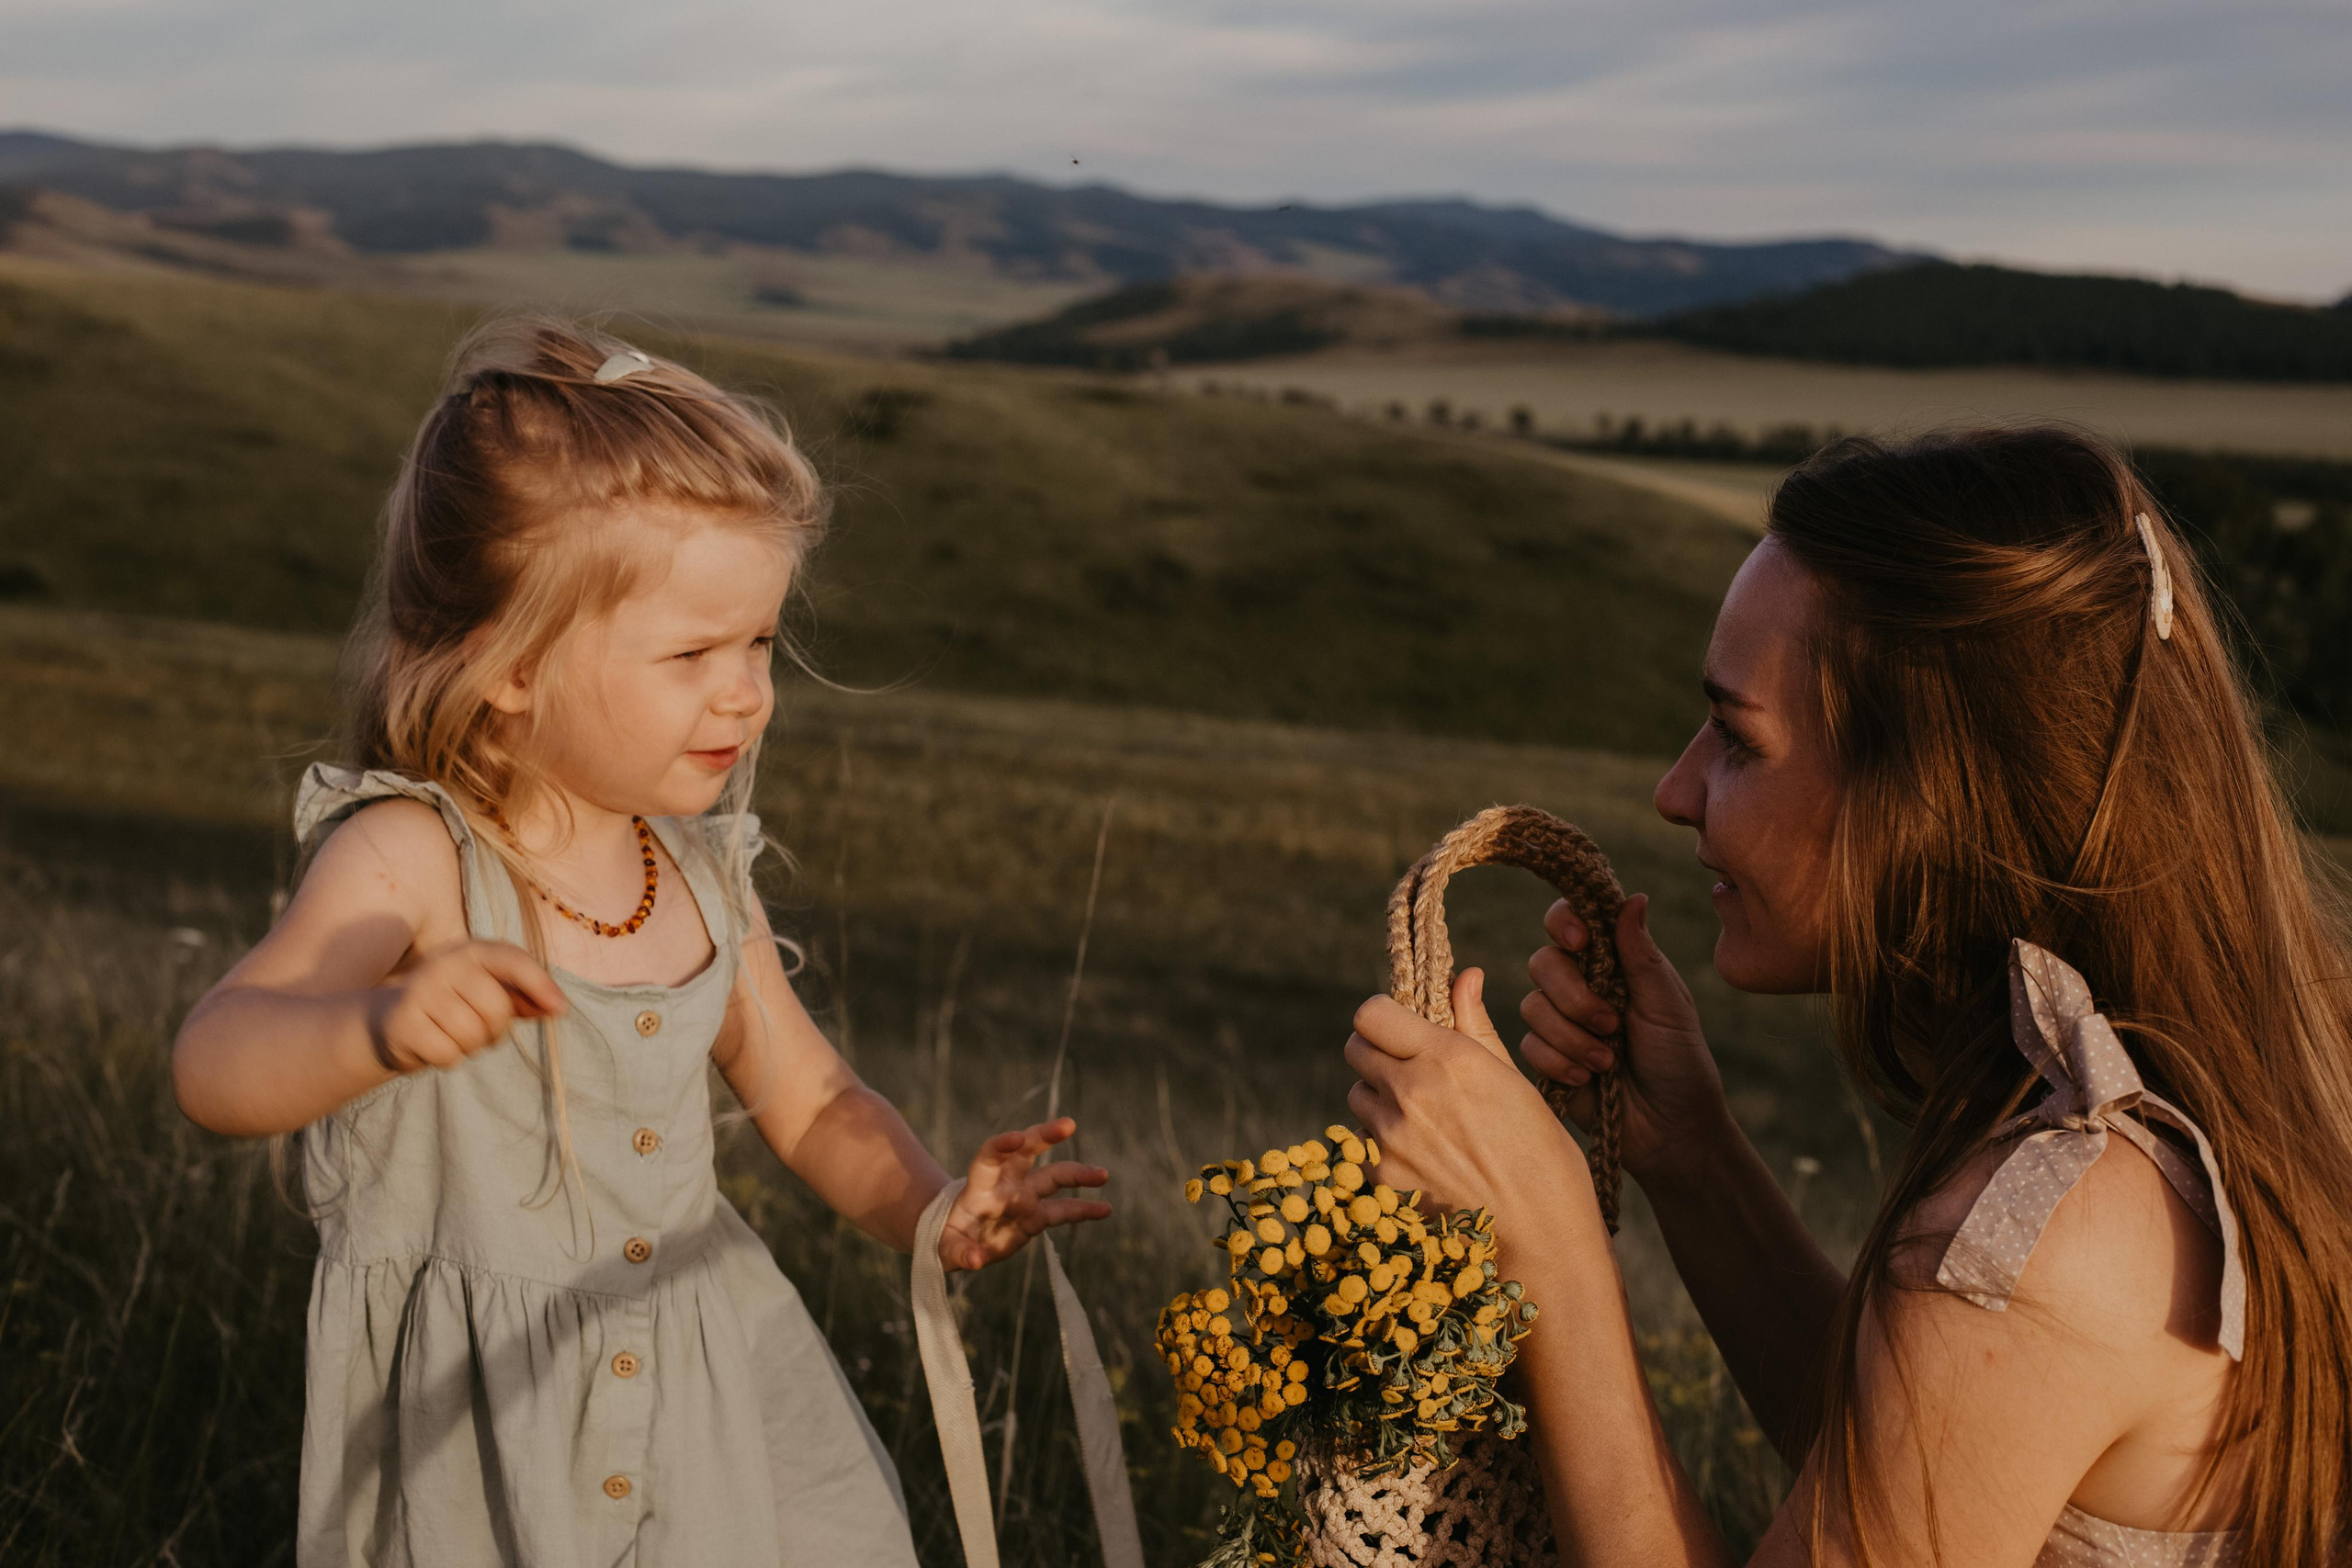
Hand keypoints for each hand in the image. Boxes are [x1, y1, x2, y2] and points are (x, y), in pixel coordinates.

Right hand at [368, 940, 566, 1072]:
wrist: (389, 1021)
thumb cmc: (453, 1007)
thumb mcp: (489, 995)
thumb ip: (525, 998)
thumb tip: (558, 1008)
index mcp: (471, 951)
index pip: (512, 960)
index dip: (540, 984)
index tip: (561, 1010)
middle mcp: (443, 964)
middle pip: (496, 1008)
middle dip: (496, 1031)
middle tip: (478, 1030)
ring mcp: (419, 990)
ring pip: (472, 1035)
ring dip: (471, 1047)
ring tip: (452, 1035)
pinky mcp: (402, 1022)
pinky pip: (448, 1054)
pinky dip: (448, 1059)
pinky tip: (433, 1045)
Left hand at [938, 1116, 1111, 1271]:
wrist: (956, 1241)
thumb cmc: (945, 1239)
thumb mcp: (945, 1247)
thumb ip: (960, 1251)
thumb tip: (975, 1260)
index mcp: (980, 1185)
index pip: (990, 1156)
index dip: (1003, 1145)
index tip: (1018, 1137)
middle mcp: (1006, 1184)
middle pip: (1027, 1152)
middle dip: (1045, 1135)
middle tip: (1069, 1124)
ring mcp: (1024, 1198)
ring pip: (1053, 1177)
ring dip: (1078, 1173)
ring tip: (1103, 1175)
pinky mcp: (1036, 1217)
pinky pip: (1064, 1210)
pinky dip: (1084, 1209)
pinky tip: (1105, 1209)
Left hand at [1344, 970, 1599, 1237]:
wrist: (1541, 1235)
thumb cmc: (1542, 1152)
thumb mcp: (1514, 1080)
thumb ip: (1475, 1026)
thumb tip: (1464, 976)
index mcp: (1448, 1059)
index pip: (1371, 1014)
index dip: (1384, 1016)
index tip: (1402, 1027)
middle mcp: (1410, 1092)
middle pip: (1357, 1049)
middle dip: (1379, 1052)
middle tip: (1412, 1070)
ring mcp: (1389, 1137)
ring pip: (1358, 1095)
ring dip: (1380, 1098)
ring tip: (1426, 1120)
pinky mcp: (1379, 1176)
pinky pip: (1360, 1141)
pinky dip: (1379, 1142)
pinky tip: (1421, 1157)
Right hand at [1519, 893, 1731, 1183]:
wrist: (1670, 1130)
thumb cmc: (1681, 1063)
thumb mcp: (1668, 1007)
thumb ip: (1642, 956)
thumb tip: (1634, 898)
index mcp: (1613, 962)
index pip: (1571, 921)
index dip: (1564, 923)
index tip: (1579, 942)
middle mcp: (1580, 985)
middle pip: (1543, 962)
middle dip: (1574, 996)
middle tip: (1611, 1024)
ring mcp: (1560, 1022)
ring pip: (1533, 1005)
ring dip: (1573, 1037)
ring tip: (1608, 1062)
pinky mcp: (1546, 1058)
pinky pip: (1529, 1045)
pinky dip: (1561, 1062)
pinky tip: (1589, 1080)